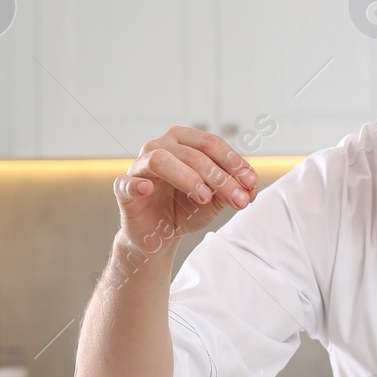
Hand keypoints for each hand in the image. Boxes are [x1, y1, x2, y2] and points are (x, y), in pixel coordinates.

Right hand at [113, 126, 258, 251]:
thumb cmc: (185, 209)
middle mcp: (160, 146)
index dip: (233, 162)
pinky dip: (138, 184)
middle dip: (219, 176)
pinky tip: (149, 189)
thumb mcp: (215, 200)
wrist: (158, 235)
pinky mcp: (124, 187)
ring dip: (188, 177)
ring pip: (162, 159)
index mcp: (183, 142)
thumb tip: (251, 186)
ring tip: (204, 197)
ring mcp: (140, 166)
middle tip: (237, 198)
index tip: (251, 182)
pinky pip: (128, 182)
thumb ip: (233, 189)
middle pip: (192, 153)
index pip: (211, 144)